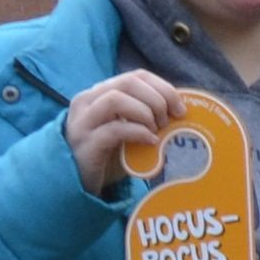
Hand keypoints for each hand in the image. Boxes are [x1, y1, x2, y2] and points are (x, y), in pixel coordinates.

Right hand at [62, 69, 177, 193]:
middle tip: (168, 121)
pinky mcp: (85, 143)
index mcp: (100, 93)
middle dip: (156, 99)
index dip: (163, 88)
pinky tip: (150, 142)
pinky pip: (114, 129)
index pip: (136, 76)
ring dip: (145, 113)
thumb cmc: (108, 155)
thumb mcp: (129, 130)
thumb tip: (181, 113)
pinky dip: (138, 132)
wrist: (79, 183)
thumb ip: (146, 117)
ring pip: (116, 99)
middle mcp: (88, 101)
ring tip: (156, 131)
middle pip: (128, 83)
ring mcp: (83, 121)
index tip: (180, 108)